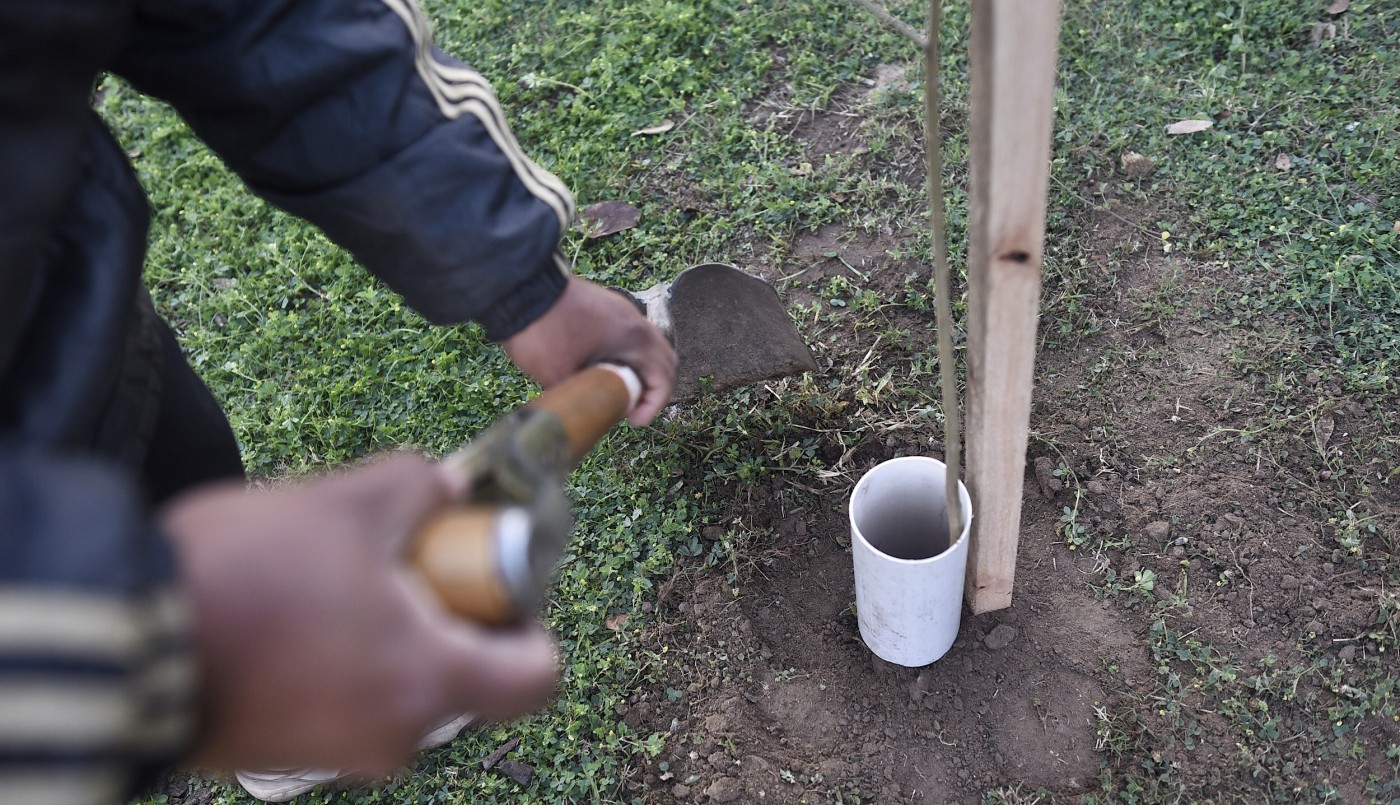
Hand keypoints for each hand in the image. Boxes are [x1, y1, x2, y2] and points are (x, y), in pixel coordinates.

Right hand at [160, 454, 556, 774]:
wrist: (122, 640)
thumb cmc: (246, 579)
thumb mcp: (346, 504)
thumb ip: (418, 487)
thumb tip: (447, 487)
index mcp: (430, 682)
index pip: (535, 678)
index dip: (535, 626)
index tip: (502, 584)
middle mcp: (395, 736)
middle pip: (464, 676)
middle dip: (448, 613)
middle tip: (409, 558)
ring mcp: (336, 753)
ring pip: (400, 685)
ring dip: (388, 631)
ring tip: (335, 574)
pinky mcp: (283, 752)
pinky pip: (344, 701)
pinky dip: (340, 658)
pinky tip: (293, 608)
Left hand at [503, 275, 676, 425]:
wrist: (517, 286)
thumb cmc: (541, 330)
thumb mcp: (559, 376)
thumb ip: (581, 398)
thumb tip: (584, 416)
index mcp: (633, 338)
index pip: (663, 377)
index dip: (654, 405)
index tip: (633, 420)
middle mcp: (634, 320)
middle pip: (662, 360)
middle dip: (653, 389)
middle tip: (632, 409)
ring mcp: (620, 310)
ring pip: (646, 346)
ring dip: (639, 371)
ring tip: (619, 392)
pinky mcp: (604, 307)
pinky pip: (628, 336)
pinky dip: (626, 356)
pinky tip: (604, 369)